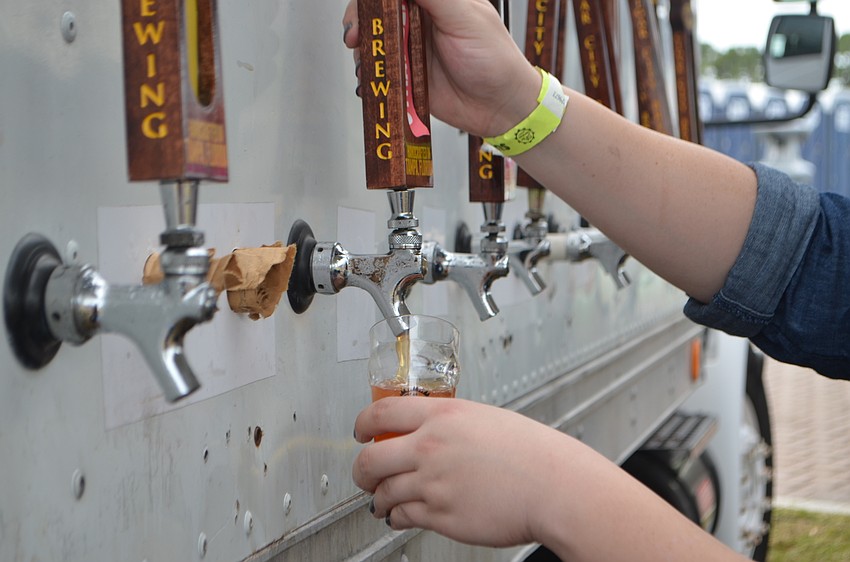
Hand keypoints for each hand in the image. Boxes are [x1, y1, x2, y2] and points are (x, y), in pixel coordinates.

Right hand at [342, 0, 540, 137]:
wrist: (500, 108)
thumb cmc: (495, 59)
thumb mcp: (465, 17)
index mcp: (436, 0)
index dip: (375, 0)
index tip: (367, 8)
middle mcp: (420, 20)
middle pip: (377, 11)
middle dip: (361, 20)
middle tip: (356, 35)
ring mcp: (411, 48)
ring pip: (373, 39)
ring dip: (363, 48)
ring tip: (366, 59)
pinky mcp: (406, 75)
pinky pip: (379, 69)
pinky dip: (370, 71)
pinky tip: (371, 76)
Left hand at [352, 397, 576, 547]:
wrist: (554, 487)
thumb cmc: (530, 453)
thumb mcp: (484, 418)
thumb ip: (449, 423)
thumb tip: (429, 429)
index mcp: (442, 416)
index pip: (381, 413)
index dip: (362, 423)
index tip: (360, 431)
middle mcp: (431, 448)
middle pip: (370, 459)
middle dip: (361, 469)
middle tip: (364, 472)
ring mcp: (433, 484)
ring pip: (383, 492)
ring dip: (378, 498)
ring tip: (381, 499)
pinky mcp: (441, 516)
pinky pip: (403, 517)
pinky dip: (396, 517)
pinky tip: (401, 514)